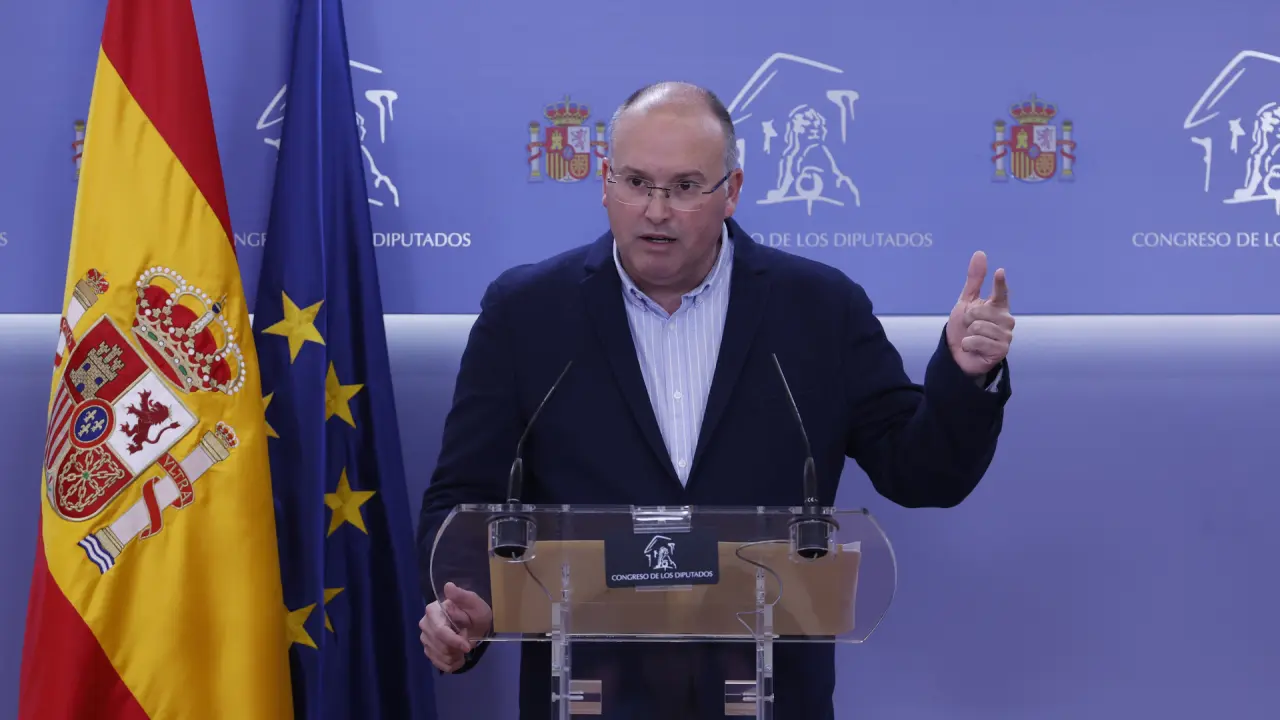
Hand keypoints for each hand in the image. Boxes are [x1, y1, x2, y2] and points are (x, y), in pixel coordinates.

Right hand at [418, 581, 492, 672]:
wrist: (474, 624)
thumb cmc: (475, 612)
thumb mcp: (474, 603)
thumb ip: (462, 596)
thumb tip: (448, 586)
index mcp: (433, 611)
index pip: (440, 631)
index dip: (454, 641)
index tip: (468, 646)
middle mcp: (425, 624)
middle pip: (439, 646)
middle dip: (457, 648)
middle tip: (467, 641)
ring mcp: (425, 638)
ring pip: (440, 656)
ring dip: (456, 655)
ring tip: (463, 646)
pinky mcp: (428, 650)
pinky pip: (439, 664)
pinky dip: (452, 663)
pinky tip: (458, 655)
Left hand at [945, 251, 1013, 377]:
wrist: (958, 354)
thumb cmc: (965, 328)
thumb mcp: (966, 302)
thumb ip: (975, 280)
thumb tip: (980, 253)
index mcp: (999, 306)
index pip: (1000, 292)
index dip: (999, 283)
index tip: (999, 272)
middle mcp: (1006, 319)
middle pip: (980, 310)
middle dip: (969, 319)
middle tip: (970, 327)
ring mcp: (1006, 335)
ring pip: (979, 326)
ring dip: (969, 333)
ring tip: (973, 338)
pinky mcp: (1001, 350)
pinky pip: (978, 341)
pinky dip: (969, 344)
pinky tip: (973, 348)